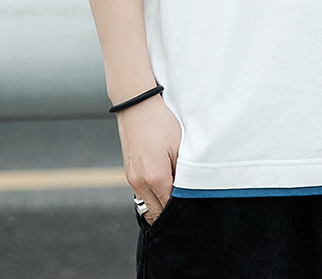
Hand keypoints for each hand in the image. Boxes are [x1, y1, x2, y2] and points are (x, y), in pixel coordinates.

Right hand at [116, 95, 181, 224]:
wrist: (137, 106)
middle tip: (186, 207)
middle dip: (170, 214)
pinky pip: (141, 195)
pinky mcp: (128, 173)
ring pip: (147, 206)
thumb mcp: (179, 146)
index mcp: (155, 178)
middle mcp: (140, 183)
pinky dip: (152, 196)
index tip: (193, 210)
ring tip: (175, 195)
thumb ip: (183, 174)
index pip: (169, 209)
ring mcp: (131, 179)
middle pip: (156, 214)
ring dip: (160, 205)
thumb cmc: (161, 123)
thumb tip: (187, 192)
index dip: (182, 212)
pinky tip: (163, 185)